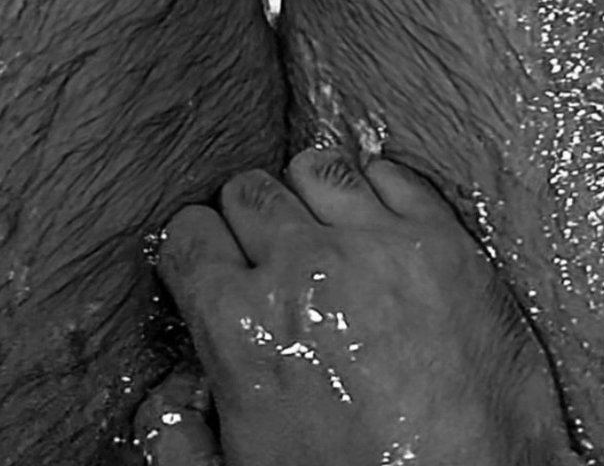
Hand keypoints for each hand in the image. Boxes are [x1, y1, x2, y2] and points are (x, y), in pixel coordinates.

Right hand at [150, 148, 573, 465]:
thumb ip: (179, 437)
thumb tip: (162, 397)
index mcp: (243, 326)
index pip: (188, 232)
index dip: (197, 251)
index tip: (213, 265)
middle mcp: (304, 268)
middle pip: (248, 191)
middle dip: (249, 221)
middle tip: (270, 256)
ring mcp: (378, 246)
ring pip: (315, 166)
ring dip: (309, 196)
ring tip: (324, 234)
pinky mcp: (441, 241)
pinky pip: (390, 173)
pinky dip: (376, 190)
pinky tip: (377, 227)